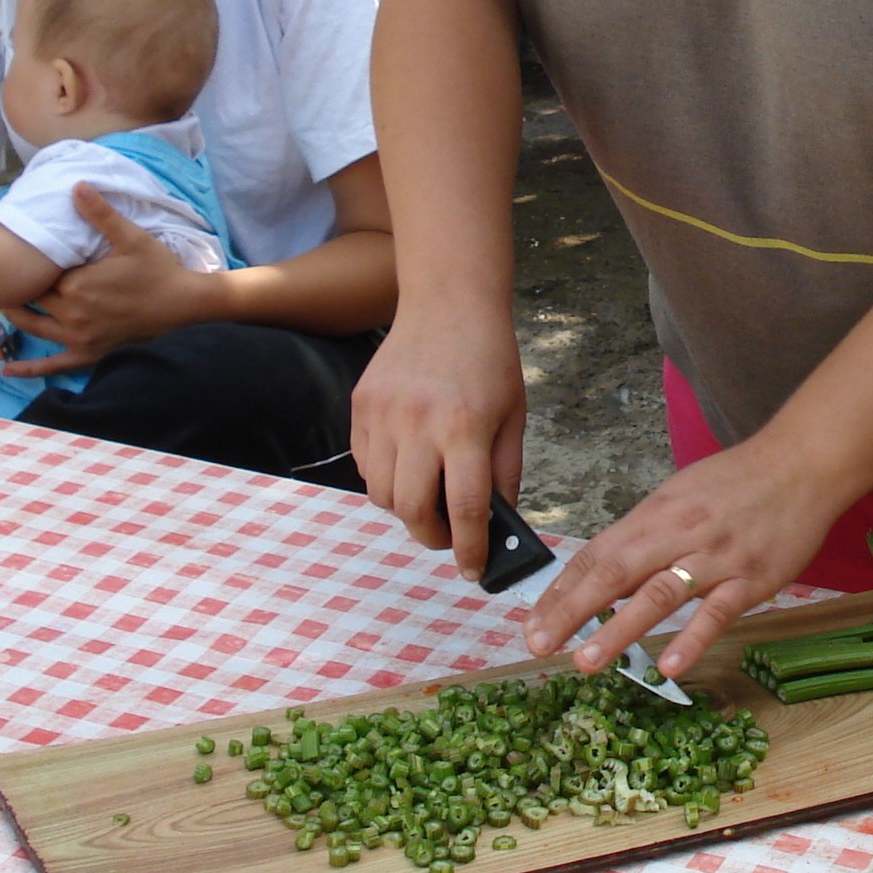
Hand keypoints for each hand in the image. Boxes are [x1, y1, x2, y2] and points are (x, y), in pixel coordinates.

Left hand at [0, 183, 206, 374]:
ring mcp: (78, 337)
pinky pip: (54, 365)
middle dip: (19, 286)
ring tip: (1, 303)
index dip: (29, 263)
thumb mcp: (132, 238)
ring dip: (15, 316)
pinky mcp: (88, 354)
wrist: (184, 306)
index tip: (18, 251)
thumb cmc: (159, 270)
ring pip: (33, 326)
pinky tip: (8, 371)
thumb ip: (101, 214)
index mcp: (77, 284)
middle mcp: (71, 313)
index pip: (39, 273)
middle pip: (33, 298)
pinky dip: (30, 369)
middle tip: (3, 274)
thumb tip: (77, 185)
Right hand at [351, 299, 525, 580]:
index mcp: (465, 427)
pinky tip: (408, 467)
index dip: (470, 549)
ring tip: (429, 499)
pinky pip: (364, 466)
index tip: (474, 570)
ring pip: (382, 495)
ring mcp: (383, 414)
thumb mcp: (513, 417)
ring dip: (406, 510)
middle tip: (449, 537)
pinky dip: (385, 480)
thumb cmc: (489, 361)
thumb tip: (496, 528)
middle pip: (414, 511)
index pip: (465, 509)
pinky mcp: (360, 406)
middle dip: (432, 537)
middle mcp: (418, 423)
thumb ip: (504, 474)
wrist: (448, 302)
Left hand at [521, 433, 844, 683]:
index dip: (562, 589)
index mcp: (655, 513)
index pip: (597, 553)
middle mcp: (677, 532)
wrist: (801, 463)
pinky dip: (691, 639)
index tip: (533, 620)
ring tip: (585, 661)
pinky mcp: (751, 577)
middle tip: (537, 644)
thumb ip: (647, 535)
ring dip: (617, 630)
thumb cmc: (739, 481)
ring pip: (657, 595)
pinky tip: (669, 667)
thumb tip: (610, 573)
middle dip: (570, 610)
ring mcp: (715, 556)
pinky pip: (717, 612)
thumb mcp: (681, 496)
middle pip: (613, 573)